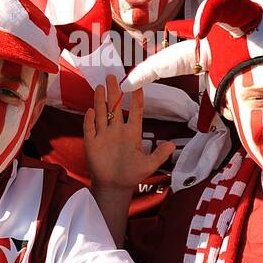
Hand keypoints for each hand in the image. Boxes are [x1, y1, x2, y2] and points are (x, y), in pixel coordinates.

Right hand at [83, 75, 174, 192]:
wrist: (114, 186)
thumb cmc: (131, 174)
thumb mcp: (148, 165)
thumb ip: (159, 155)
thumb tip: (172, 146)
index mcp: (132, 132)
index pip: (135, 111)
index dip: (135, 98)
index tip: (136, 84)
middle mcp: (117, 130)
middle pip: (115, 107)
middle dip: (113, 91)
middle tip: (111, 76)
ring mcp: (103, 135)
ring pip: (101, 113)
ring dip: (100, 101)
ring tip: (99, 86)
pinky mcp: (92, 143)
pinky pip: (89, 128)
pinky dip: (89, 120)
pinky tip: (90, 111)